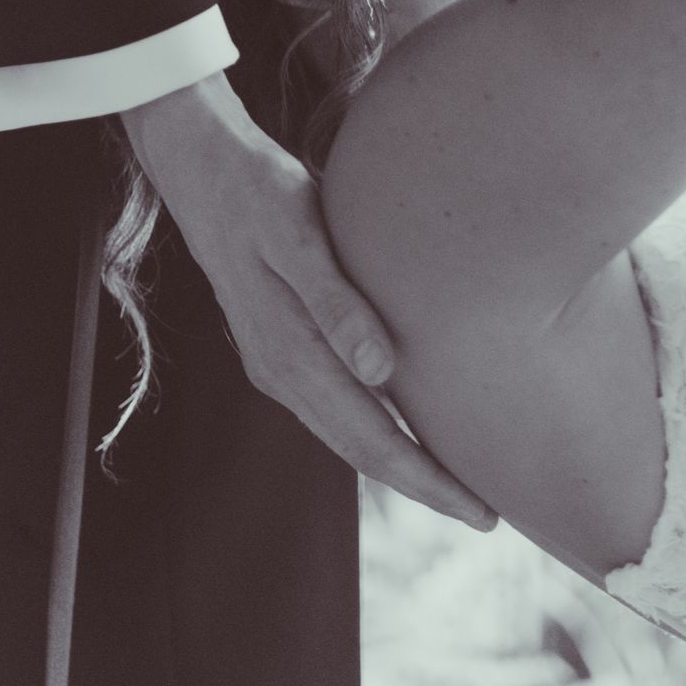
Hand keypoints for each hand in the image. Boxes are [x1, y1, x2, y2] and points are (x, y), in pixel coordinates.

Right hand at [123, 73, 496, 530]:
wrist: (197, 168)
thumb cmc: (258, 190)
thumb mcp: (298, 233)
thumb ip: (337, 302)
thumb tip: (382, 373)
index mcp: (290, 354)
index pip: (372, 441)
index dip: (428, 481)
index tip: (481, 512)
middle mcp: (280, 371)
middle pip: (362, 451)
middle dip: (424, 487)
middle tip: (488, 516)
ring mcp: (274, 362)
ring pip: (345, 434)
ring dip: (400, 463)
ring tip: (457, 481)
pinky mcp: (276, 346)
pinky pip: (332, 407)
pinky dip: (374, 429)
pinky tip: (405, 425)